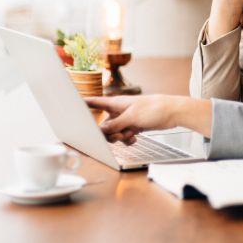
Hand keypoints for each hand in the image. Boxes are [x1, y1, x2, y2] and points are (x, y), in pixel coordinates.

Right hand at [85, 94, 213, 141]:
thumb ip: (114, 125)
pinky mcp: (134, 126)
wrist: (173, 112)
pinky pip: (124, 136)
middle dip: (109, 133)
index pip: (94, 102)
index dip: (82, 104)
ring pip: (114, 132)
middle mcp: (119, 111)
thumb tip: (99, 130)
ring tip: (130, 135)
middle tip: (120, 135)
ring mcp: (126, 119)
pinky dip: (128, 139)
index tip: (68, 106)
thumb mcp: (132, 118)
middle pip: (103, 124)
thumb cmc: (154, 108)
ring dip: (120, 137)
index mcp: (116, 103)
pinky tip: (135, 138)